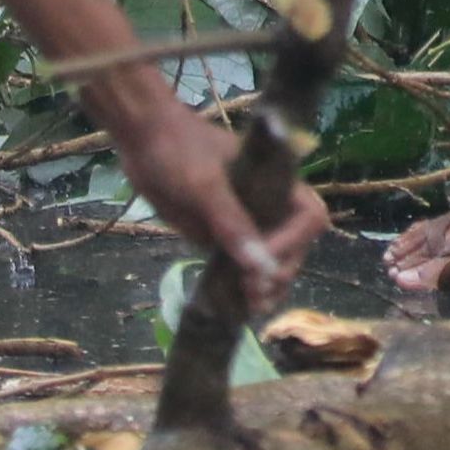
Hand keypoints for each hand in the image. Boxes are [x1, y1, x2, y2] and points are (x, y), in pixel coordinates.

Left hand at [124, 100, 327, 315]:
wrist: (142, 140)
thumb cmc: (179, 150)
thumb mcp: (205, 185)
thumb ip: (232, 224)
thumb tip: (262, 268)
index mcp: (275, 181)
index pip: (307, 217)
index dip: (293, 242)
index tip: (264, 260)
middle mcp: (266, 203)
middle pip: (294, 244)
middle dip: (280, 271)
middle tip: (256, 297)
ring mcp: (244, 221)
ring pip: (270, 259)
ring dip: (266, 284)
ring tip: (252, 308)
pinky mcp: (220, 235)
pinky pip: (239, 264)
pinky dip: (241, 285)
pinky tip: (236, 305)